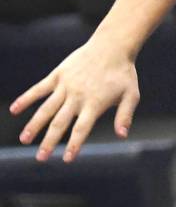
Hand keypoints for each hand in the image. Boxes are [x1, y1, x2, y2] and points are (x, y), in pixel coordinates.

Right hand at [9, 39, 139, 161]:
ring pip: (46, 109)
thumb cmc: (123, 73)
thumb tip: (122, 136)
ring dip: (34, 125)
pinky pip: (39, 89)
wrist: (112, 46)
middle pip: (60, 123)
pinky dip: (26, 99)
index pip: (81, 129)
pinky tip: (14, 110)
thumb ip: (125, 116)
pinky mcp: (58, 75)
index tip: (66, 159)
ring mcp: (66, 85)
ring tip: (25, 139)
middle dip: (49, 142)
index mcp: (95, 104)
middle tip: (40, 158)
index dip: (74, 145)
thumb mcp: (131, 95)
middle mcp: (77, 96)